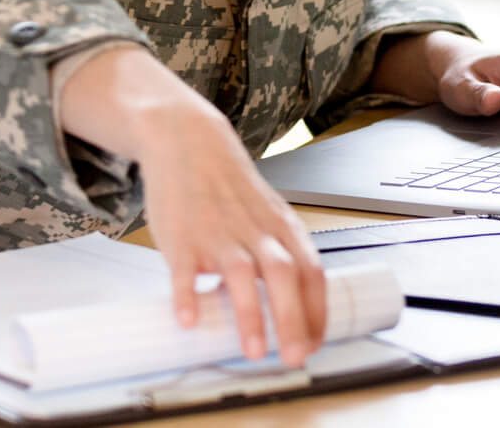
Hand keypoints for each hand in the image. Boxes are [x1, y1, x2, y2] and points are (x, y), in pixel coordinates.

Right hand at [58, 45, 327, 364]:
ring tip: (254, 351)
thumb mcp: (266, 215)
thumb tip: (290, 303)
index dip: (317, 311)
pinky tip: (189, 320)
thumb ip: (278, 254)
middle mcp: (256, 231)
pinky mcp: (182, 236)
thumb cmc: (230, 188)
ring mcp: (218, 233)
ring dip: (250, 315)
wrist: (189, 143)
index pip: (311, 272)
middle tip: (295, 357)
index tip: (315, 344)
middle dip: (293, 320)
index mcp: (282, 228)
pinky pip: (184, 269)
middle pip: (284, 275)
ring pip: (241, 274)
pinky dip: (187, 295)